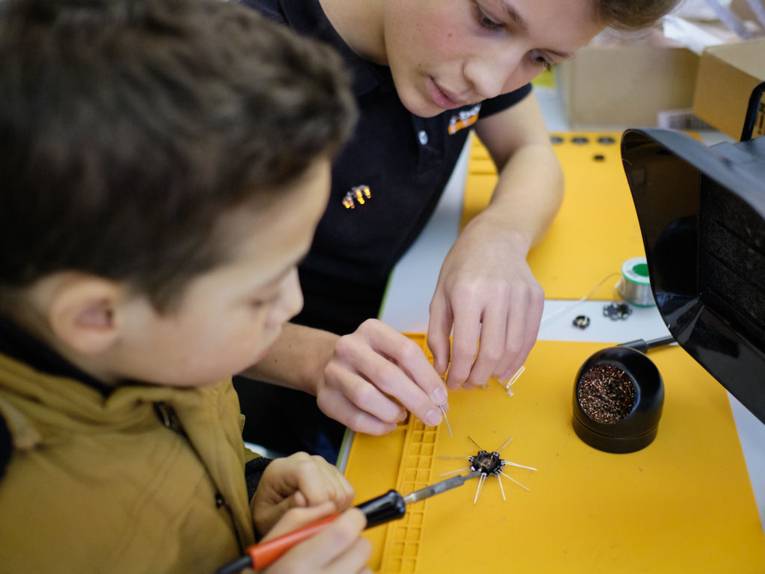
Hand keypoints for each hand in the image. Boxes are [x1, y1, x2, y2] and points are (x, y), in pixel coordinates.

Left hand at [252, 452, 353, 537]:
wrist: (273, 505)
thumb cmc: (267, 512)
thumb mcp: (266, 518)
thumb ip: (284, 510)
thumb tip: (304, 499)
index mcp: (283, 467)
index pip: (308, 472)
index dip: (315, 499)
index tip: (310, 519)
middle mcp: (305, 460)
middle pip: (330, 486)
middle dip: (324, 511)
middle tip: (310, 522)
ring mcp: (322, 464)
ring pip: (343, 491)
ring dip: (333, 510)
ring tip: (315, 517)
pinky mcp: (334, 473)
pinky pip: (349, 493)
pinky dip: (341, 507)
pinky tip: (324, 511)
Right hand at [262, 505, 370, 573]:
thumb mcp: (270, 546)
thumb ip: (299, 519)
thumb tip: (331, 507)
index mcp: (297, 566)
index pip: (344, 532)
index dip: (353, 519)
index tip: (350, 518)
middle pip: (361, 550)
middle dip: (355, 540)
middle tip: (339, 544)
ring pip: (367, 571)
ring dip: (357, 565)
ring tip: (335, 567)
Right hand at [316, 319, 447, 434]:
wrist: (326, 363)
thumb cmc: (370, 359)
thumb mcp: (390, 351)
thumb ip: (413, 367)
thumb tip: (438, 397)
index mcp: (372, 330)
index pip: (406, 351)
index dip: (428, 378)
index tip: (441, 397)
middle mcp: (349, 347)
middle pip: (387, 376)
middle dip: (416, 400)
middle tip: (433, 416)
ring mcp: (333, 372)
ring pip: (367, 398)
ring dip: (393, 413)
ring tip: (403, 416)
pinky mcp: (325, 397)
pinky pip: (355, 418)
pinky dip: (378, 426)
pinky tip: (388, 424)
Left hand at [428, 216, 542, 388]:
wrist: (496, 237)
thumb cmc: (463, 266)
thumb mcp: (440, 296)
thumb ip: (438, 334)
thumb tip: (441, 367)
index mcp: (468, 293)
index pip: (466, 347)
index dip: (459, 372)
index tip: (453, 383)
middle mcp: (497, 294)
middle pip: (493, 352)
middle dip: (479, 376)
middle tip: (469, 384)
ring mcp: (521, 296)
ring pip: (514, 349)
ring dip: (499, 371)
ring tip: (484, 377)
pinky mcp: (536, 299)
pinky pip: (530, 338)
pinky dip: (517, 359)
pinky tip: (504, 367)